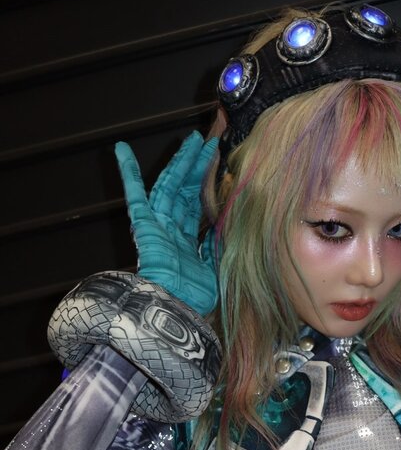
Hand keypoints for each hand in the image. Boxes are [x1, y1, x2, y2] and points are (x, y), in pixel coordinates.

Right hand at [115, 132, 218, 314]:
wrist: (175, 310)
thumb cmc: (195, 298)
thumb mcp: (218, 265)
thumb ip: (219, 241)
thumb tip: (229, 220)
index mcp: (187, 242)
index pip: (199, 205)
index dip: (209, 184)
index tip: (220, 164)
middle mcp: (172, 231)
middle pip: (186, 191)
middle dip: (198, 166)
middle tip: (210, 142)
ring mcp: (157, 227)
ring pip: (170, 187)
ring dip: (180, 163)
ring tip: (193, 140)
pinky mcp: (143, 226)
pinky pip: (134, 196)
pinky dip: (128, 173)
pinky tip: (121, 149)